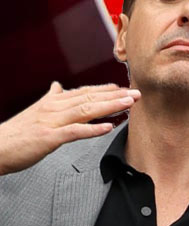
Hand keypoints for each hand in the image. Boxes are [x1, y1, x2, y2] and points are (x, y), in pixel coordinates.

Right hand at [0, 82, 139, 175]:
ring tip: (128, 104)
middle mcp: (55, 108)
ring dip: (110, 106)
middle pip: (90, 98)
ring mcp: (52, 122)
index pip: (85, 91)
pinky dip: (93, 129)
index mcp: (54, 102)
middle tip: (136, 94)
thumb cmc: (16, 133)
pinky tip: (108, 127)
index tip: (123, 88)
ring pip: (87, 110)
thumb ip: (50, 99)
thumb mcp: (35, 111)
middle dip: (115, 95)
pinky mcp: (49, 138)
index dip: (106, 89)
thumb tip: (58, 87)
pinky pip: (75, 132)